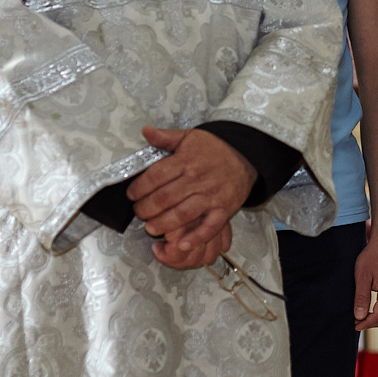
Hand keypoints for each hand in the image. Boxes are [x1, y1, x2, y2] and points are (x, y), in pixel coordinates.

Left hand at [128, 126, 256, 260]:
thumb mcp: (189, 137)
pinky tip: (182, 245)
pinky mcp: (224, 209)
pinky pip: (210, 227)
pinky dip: (196, 238)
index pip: (156, 176)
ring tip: (151, 228)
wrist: (246, 154)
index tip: (131, 194)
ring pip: (182, 214)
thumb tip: (145, 131)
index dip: (139, 188)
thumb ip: (166, 137)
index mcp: (186, 161)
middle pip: (165, 198)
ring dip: (163, 224)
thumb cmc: (214, 148)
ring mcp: (211, 196)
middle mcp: (197, 179)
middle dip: (146, 209)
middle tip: (139, 212)